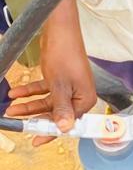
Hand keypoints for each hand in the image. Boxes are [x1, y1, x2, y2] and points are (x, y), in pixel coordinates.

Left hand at [6, 13, 95, 143]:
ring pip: (46, 102)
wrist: (60, 29)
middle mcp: (78, 97)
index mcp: (84, 101)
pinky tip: (16, 92)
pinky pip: (44, 91)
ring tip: (11, 107)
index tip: (35, 140)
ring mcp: (69, 88)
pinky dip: (30, 91)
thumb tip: (65, 129)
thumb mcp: (60, 85)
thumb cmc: (65, 54)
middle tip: (16, 120)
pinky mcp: (60, 80)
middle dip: (34, 116)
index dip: (50, 132)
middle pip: (55, 114)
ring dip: (28, 104)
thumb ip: (61, 109)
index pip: (67, 123)